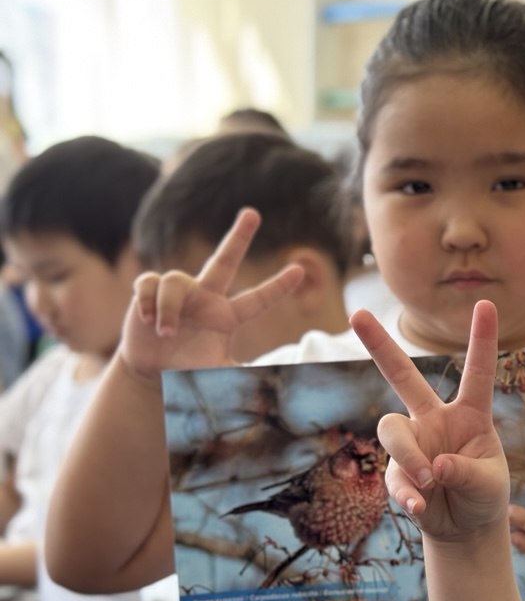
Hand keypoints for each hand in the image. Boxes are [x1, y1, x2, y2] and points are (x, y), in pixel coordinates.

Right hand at [121, 208, 303, 380]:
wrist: (152, 367)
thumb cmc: (187, 367)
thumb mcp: (216, 373)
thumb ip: (242, 378)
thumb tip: (272, 388)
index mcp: (227, 316)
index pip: (258, 299)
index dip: (278, 286)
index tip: (301, 271)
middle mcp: (207, 296)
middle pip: (225, 259)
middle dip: (239, 235)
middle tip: (253, 213)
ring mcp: (180, 291)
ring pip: (175, 281)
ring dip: (168, 308)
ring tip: (165, 332)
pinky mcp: (150, 291)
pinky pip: (149, 283)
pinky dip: (148, 301)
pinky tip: (147, 320)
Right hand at [351, 301, 510, 542]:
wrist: (464, 528)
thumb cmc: (484, 496)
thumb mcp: (489, 484)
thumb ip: (467, 472)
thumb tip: (436, 465)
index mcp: (470, 414)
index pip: (478, 373)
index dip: (482, 340)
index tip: (486, 303)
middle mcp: (436, 420)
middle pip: (402, 377)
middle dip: (379, 346)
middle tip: (357, 315)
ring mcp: (412, 443)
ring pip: (390, 429)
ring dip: (410, 456)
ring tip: (431, 481)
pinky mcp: (396, 471)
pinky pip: (393, 473)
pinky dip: (407, 492)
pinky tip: (420, 505)